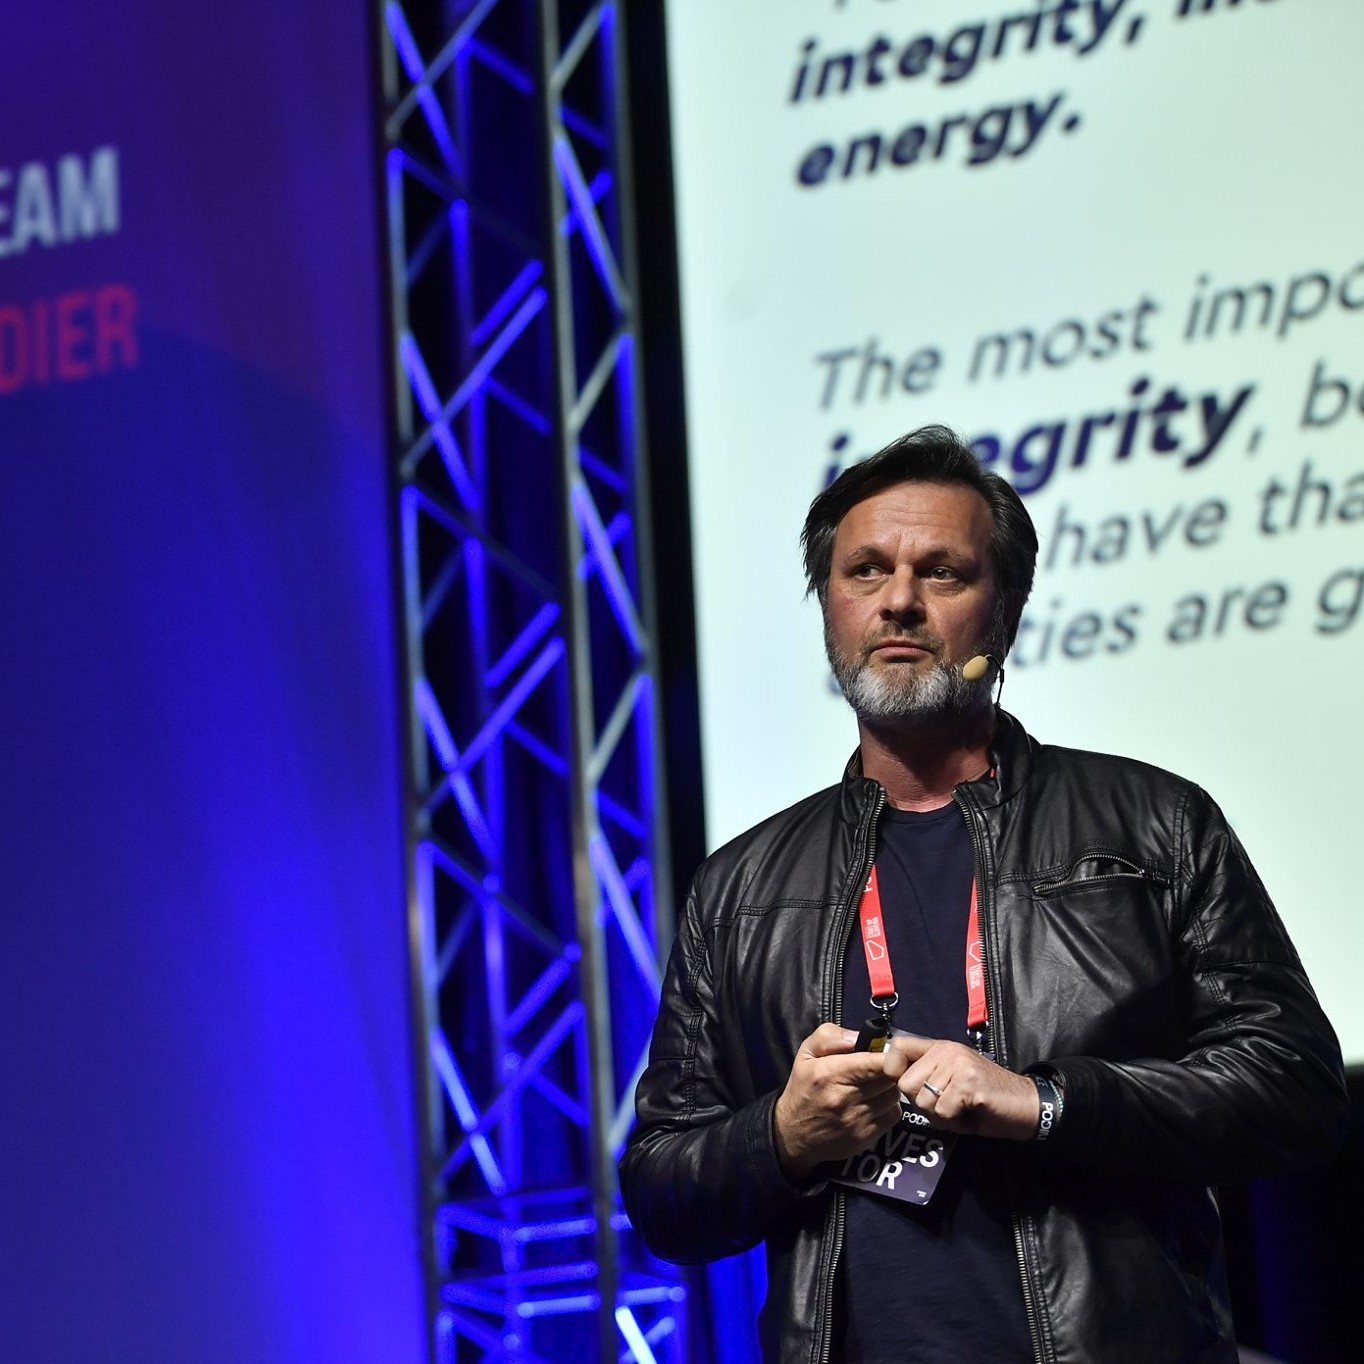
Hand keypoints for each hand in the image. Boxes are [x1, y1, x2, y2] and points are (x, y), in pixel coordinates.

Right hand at [773, 1023, 903, 1182]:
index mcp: (829, 1074)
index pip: (874, 1063)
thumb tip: (859, 1037)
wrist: (793, 1134)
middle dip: (890, 1068)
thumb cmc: (802, 1089)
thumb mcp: (806, 1054)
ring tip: (875, 1084)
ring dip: (889, 1088)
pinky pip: (892, 1116)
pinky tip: (874, 1102)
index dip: (890, 1056)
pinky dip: (888, 1107)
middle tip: (880, 1066)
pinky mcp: (865, 1137)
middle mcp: (844, 1099)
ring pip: (893, 1097)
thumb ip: (830, 1037)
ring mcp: (856, 1121)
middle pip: (889, 1078)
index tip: (890, 1052)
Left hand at [882, 1034, 1038, 1140]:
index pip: (897, 1047)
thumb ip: (925, 1077)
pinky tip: (971, 1114)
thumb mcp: (950, 1082)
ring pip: (924, 1101)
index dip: (893, 1070)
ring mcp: (958, 1064)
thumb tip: (894, 1080)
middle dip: (923, 1104)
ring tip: (962, 1110)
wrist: (1027, 1106)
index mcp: (940, 1047)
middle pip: (906, 1084)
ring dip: (941, 1116)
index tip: (913, 1088)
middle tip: (948, 1106)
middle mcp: (946, 1050)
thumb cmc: (984, 1101)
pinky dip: (955, 1122)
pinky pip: (943, 1111)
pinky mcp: (969, 1083)